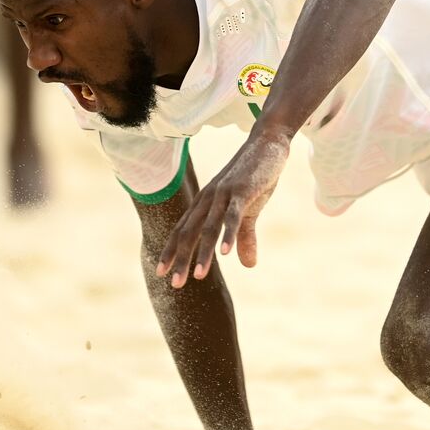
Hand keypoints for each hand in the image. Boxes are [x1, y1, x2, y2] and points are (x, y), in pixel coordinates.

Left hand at [157, 128, 290, 286]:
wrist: (267, 144)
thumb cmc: (254, 176)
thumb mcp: (249, 210)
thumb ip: (245, 237)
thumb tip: (247, 265)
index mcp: (205, 203)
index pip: (183, 231)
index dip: (172, 252)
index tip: (161, 274)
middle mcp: (208, 199)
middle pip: (190, 233)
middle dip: (181, 259)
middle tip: (175, 285)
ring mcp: (223, 194)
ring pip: (209, 228)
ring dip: (203, 253)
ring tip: (199, 277)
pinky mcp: (242, 191)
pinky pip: (232, 216)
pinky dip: (228, 235)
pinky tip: (225, 253)